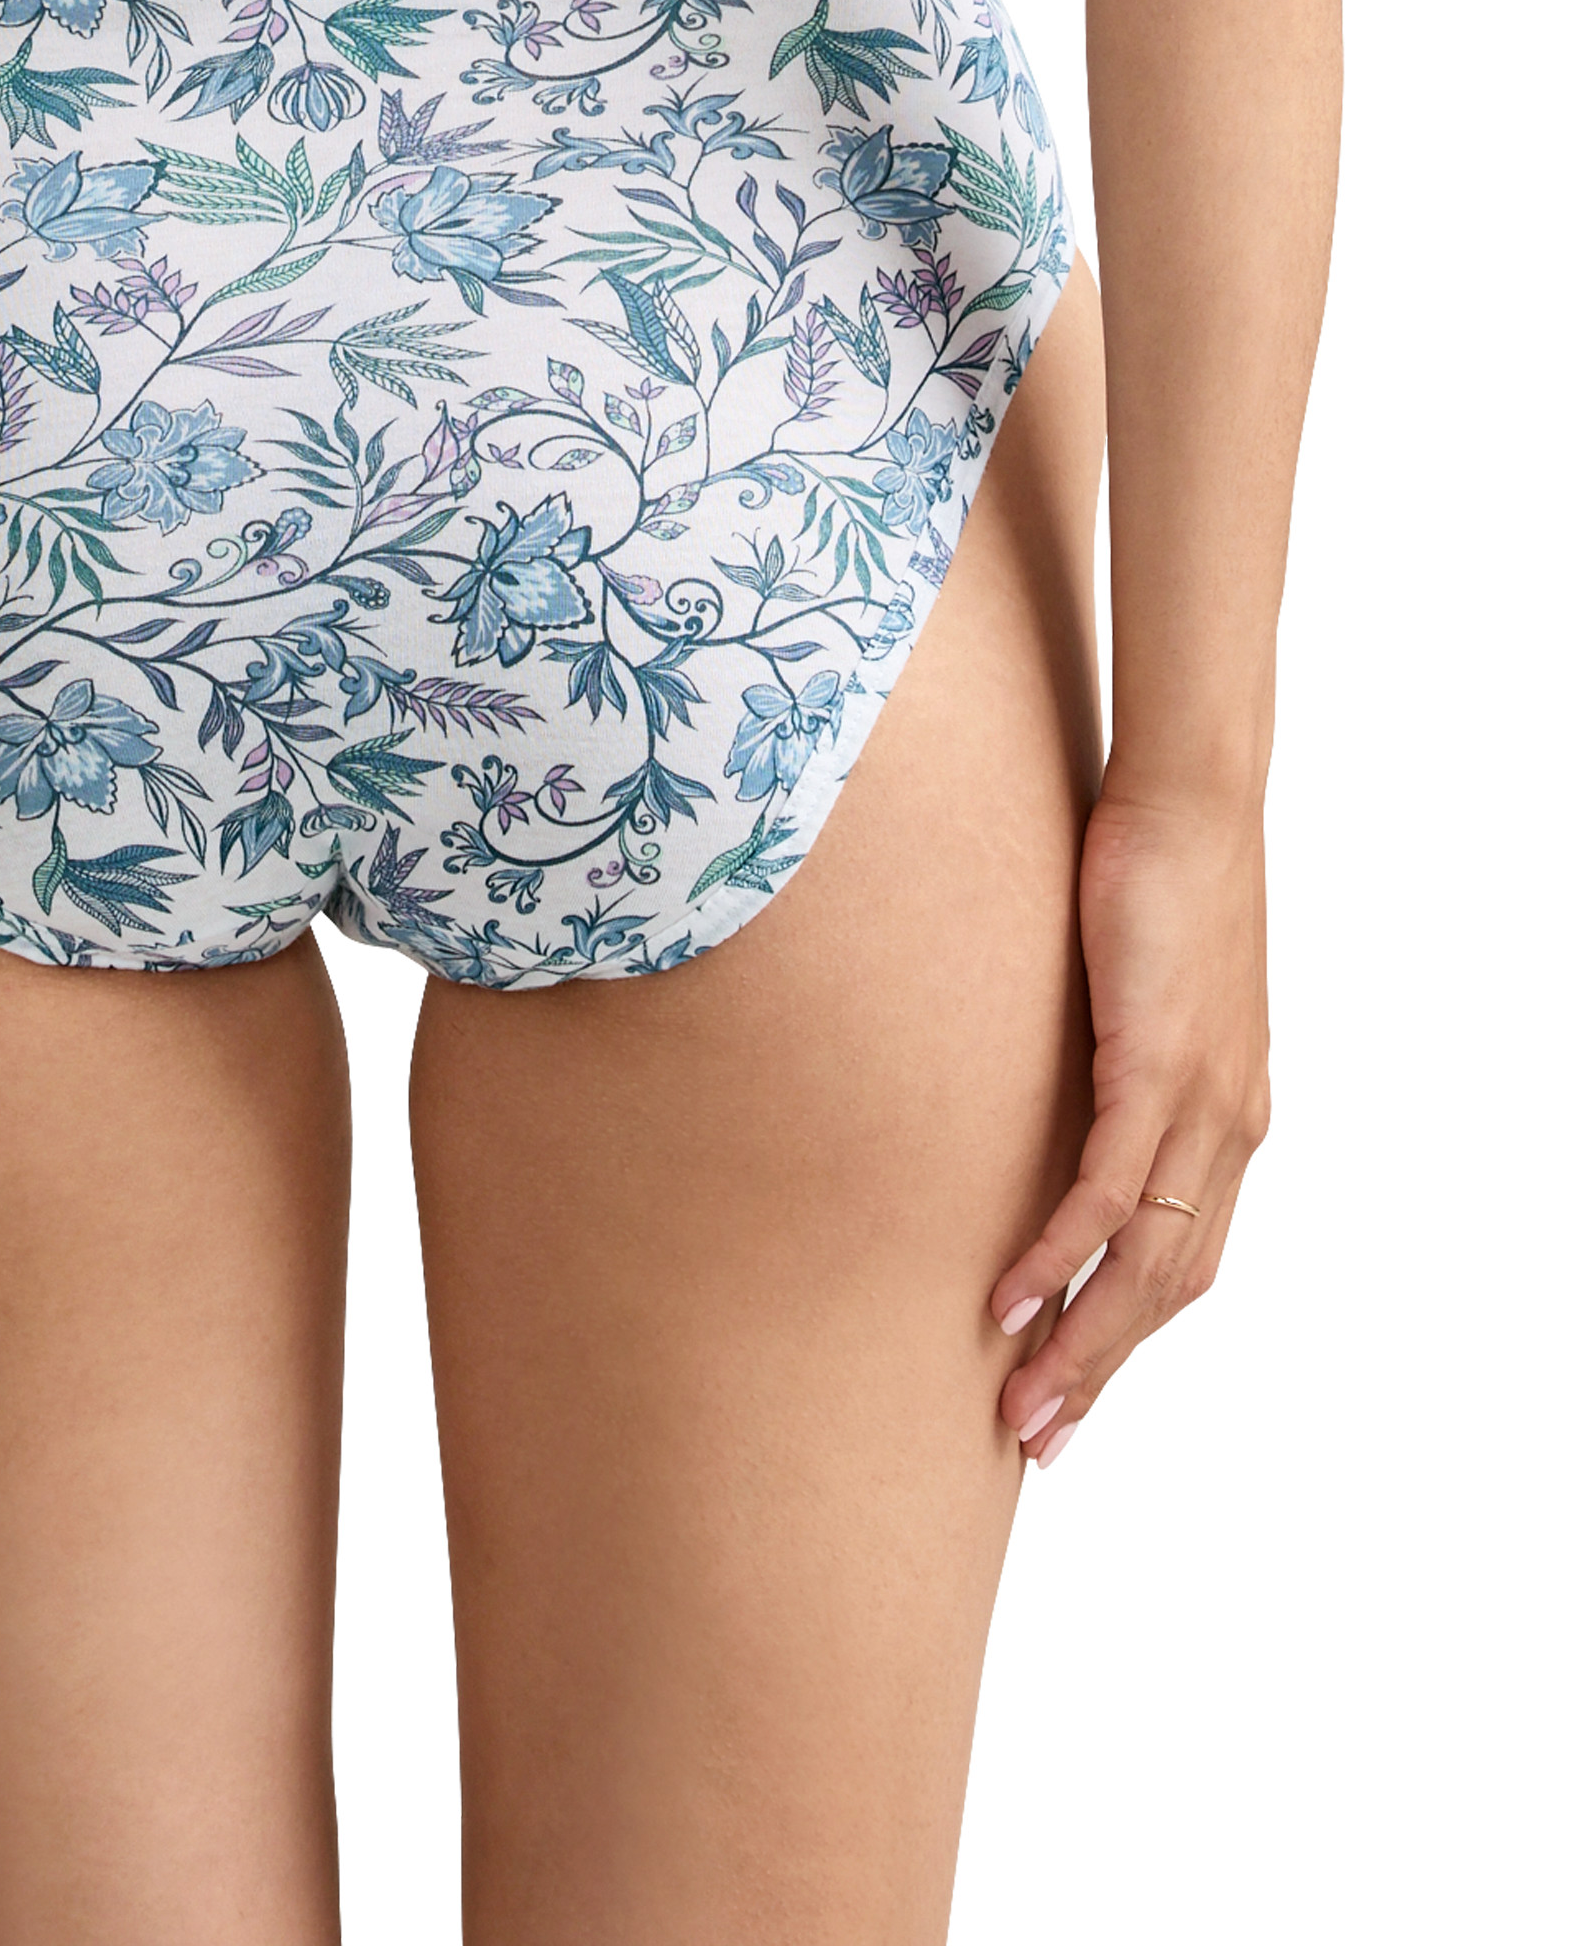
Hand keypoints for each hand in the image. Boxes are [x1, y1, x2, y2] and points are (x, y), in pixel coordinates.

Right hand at [989, 786, 1270, 1464]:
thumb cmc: (1154, 887)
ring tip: (1017, 1402)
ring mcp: (1203, 1105)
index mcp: (1230, 1125)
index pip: (1184, 1264)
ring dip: (1078, 1342)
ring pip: (1144, 1260)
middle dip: (1100, 1371)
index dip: (1125, 1339)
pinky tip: (1011, 1299)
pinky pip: (1108, 1190)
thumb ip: (1112, 1069)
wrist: (1191, 804)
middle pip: (1169, 1287)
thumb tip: (1052, 1107)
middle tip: (1036, 1438)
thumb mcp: (1135, 1002)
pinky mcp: (1159, 1066)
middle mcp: (1231, 1131)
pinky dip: (1059, 1254)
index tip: (1068, 1397)